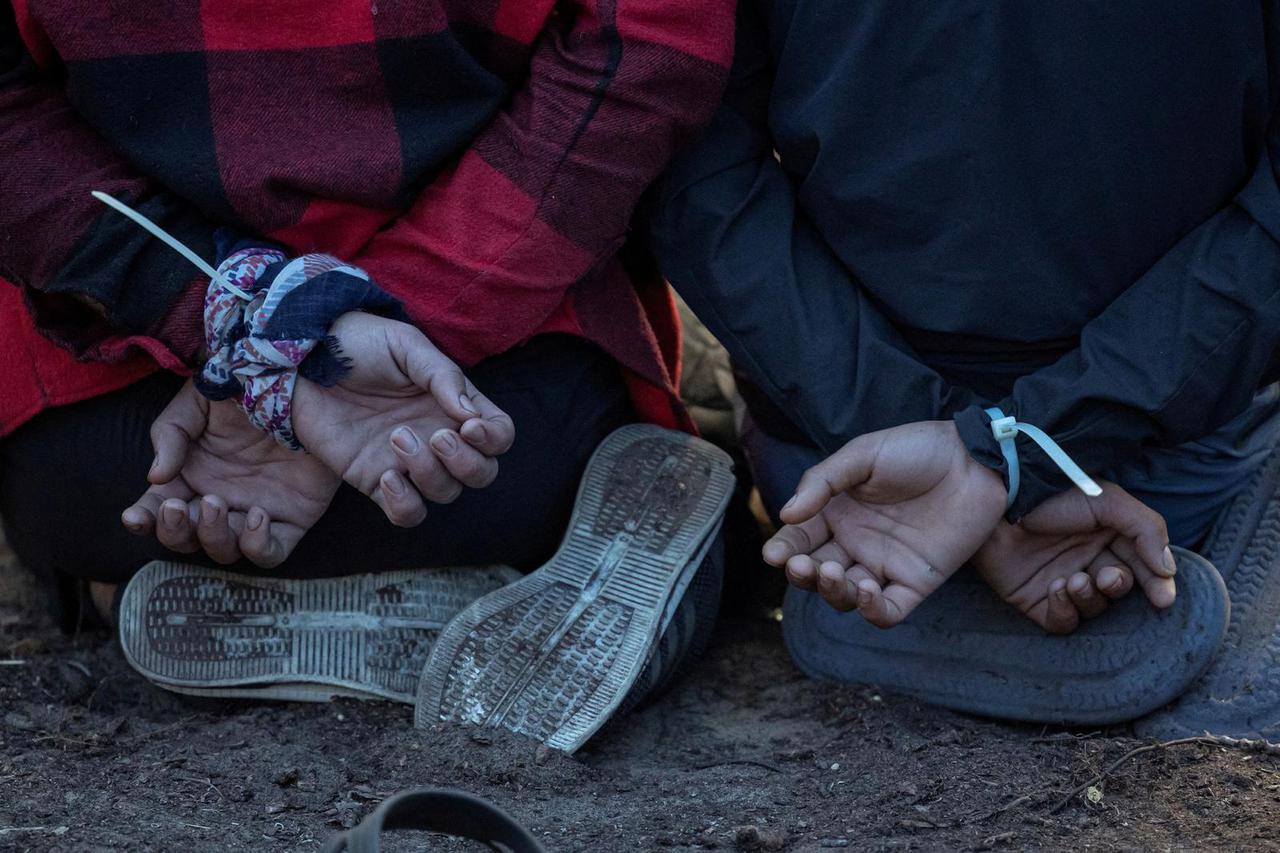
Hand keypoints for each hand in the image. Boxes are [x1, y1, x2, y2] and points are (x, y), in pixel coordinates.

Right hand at [121, 381, 340, 567]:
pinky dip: (258, 546)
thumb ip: (170, 434)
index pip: (157, 509)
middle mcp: (220, 499)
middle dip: (176, 531)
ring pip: (224, 551)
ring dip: (212, 536)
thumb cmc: (246, 390)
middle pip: (187, 539)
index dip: (143, 519)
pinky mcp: (291, 519)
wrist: (303, 385)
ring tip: (216, 502)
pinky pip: (271, 553)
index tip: (135, 516)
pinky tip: (257, 516)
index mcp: (191, 475)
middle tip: (178, 507)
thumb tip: (155, 477)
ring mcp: (254, 512)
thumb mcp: (200, 400)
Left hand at [291, 312, 514, 526]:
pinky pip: (407, 514)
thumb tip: (469, 414)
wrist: (302, 359)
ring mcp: (409, 463)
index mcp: (454, 404)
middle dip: (467, 462)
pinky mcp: (376, 481)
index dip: (494, 438)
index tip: (467, 425)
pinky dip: (406, 504)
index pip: (499, 434)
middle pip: (482, 473)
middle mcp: (438, 437)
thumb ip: (443, 375)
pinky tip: (387, 476)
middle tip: (437, 436)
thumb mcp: (405, 345)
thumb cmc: (359, 343)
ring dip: (431, 473)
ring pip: (447, 494)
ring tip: (397, 438)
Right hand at [762, 421, 1006, 626]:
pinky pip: (887, 611)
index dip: (783, 550)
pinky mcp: (916, 582)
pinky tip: (866, 590)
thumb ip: (823, 482)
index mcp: (836, 512)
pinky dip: (871, 610)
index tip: (775, 555)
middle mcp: (855, 542)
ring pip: (845, 596)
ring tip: (833, 572)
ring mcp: (885, 564)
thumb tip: (787, 514)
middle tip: (803, 565)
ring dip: (831, 592)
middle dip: (802, 574)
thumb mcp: (862, 455)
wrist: (974, 459)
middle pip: (816, 573)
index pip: (799, 539)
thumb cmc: (917, 449)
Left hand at [974, 482, 1176, 632]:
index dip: (1156, 584)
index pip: (1141, 567)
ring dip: (1090, 598)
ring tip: (1076, 579)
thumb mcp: (1108, 500)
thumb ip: (1147, 530)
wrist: (1000, 502)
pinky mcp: (1035, 599)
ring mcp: (1061, 581)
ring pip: (1094, 609)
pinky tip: (1057, 588)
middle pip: (1119, 590)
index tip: (1162, 599)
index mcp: (1107, 537)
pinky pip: (1062, 622)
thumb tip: (1168, 570)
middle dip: (1119, 588)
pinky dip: (1065, 611)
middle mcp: (1086, 560)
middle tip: (1107, 577)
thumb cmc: (1053, 495)